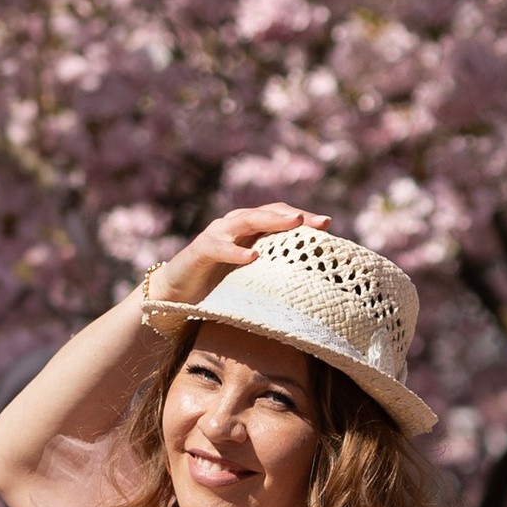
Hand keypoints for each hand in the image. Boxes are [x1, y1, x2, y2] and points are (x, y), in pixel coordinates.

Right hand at [149, 203, 327, 311]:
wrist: (178, 294)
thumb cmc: (220, 285)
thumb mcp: (253, 276)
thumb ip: (275, 269)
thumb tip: (315, 280)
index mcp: (250, 229)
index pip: (279, 214)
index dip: (303, 217)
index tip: (328, 224)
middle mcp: (234, 225)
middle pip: (267, 212)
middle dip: (294, 215)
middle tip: (318, 221)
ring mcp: (216, 235)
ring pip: (246, 220)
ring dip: (271, 221)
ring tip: (294, 223)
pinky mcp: (200, 250)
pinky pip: (219, 248)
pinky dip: (236, 252)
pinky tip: (252, 257)